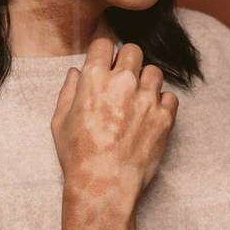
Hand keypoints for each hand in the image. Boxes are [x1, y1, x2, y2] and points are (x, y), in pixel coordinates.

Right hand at [50, 37, 178, 205]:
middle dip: (127, 61)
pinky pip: (170, 97)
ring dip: (145, 81)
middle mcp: (123, 82)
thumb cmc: (78, 156)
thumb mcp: (59, 121)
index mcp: (94, 78)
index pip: (104, 44)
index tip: (105, 63)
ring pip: (154, 72)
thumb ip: (68, 91)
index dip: (104, 53)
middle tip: (122, 81)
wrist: (104, 185)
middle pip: (133, 51)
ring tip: (137, 100)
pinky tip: (149, 116)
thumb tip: (74, 73)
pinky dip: (161, 103)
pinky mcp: (165, 116)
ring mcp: (147, 98)